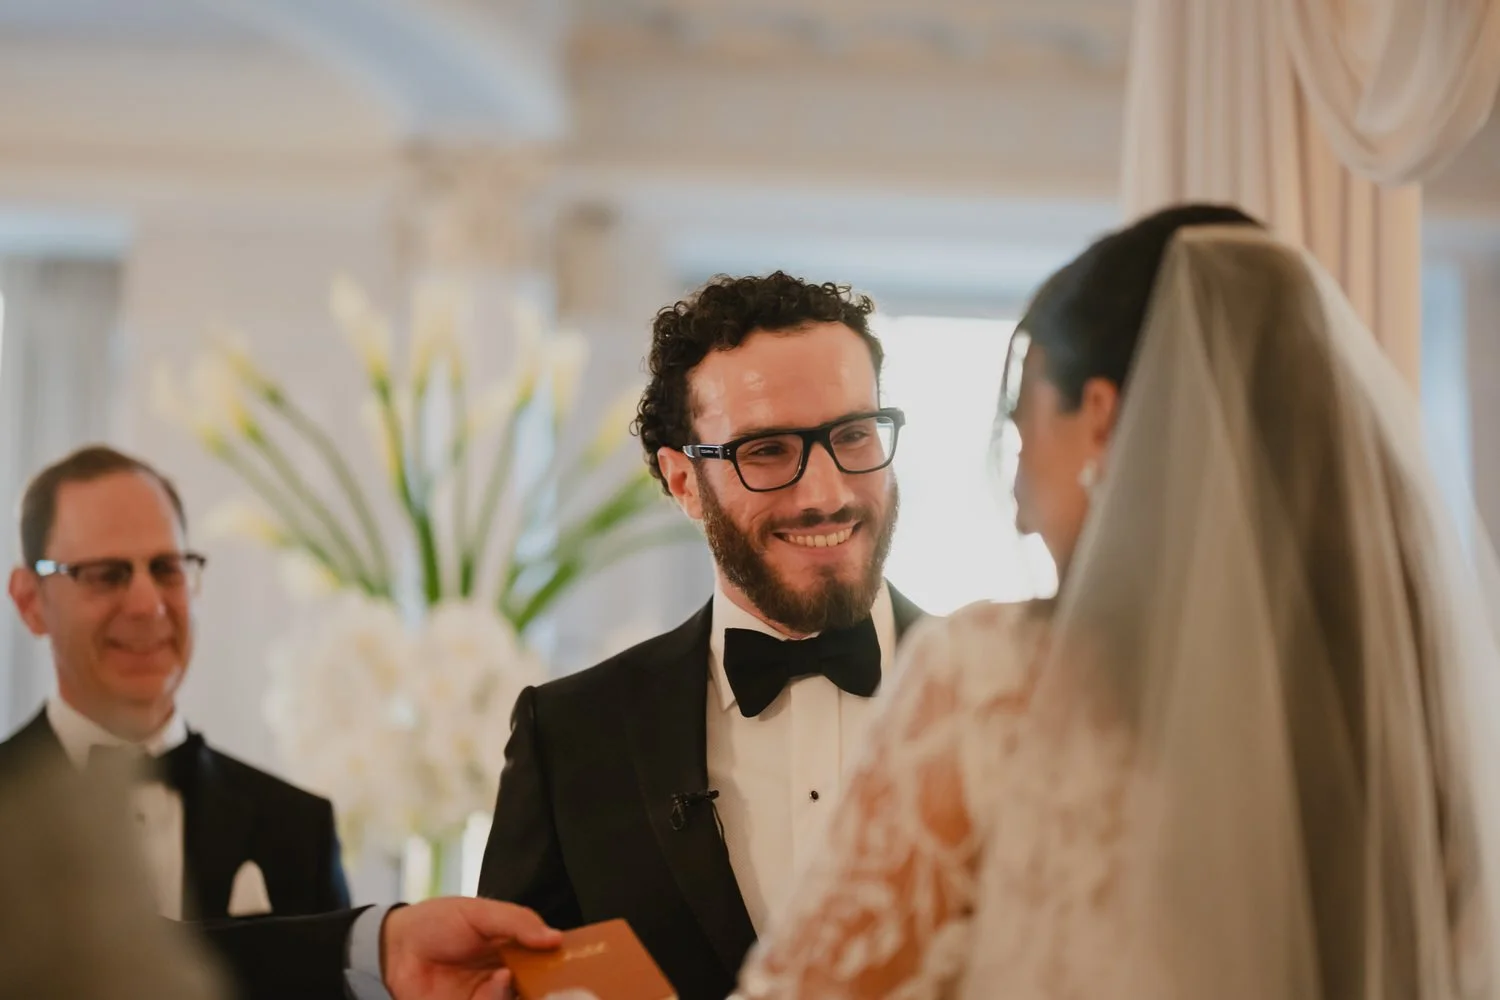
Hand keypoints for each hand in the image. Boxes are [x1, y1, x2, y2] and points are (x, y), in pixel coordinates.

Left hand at [381, 897, 562, 999]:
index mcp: (514, 946)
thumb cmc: (436, 922)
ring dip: (533, 992)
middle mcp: (509, 973)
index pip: (548, 956)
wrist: (393, 950)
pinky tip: (500, 981)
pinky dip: (501, 997)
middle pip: (542, 984)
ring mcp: (492, 996)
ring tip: (522, 975)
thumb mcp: (479, 913)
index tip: (585, 960)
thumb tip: (556, 938)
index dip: (566, 959)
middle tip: (567, 981)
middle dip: (556, 985)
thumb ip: (518, 922)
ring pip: (523, 998)